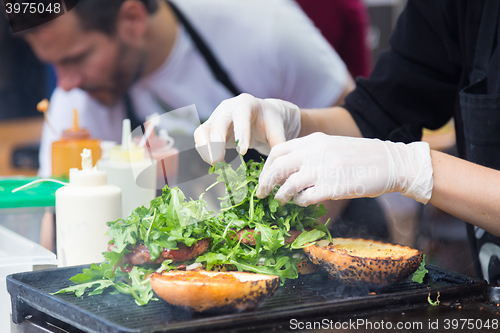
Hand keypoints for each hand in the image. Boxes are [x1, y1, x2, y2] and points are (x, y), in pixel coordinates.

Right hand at [194, 93, 300, 163]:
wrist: (260, 116)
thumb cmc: (269, 122)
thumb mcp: (277, 130)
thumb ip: (278, 144)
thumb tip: (278, 165)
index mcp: (246, 103)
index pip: (240, 115)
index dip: (241, 133)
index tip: (243, 152)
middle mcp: (227, 108)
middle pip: (218, 123)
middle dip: (216, 143)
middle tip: (219, 161)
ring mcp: (216, 117)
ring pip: (203, 131)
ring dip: (206, 149)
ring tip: (215, 165)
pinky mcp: (210, 128)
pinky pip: (201, 139)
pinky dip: (204, 151)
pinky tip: (214, 163)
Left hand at [256, 133, 432, 205]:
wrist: (391, 162)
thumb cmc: (360, 157)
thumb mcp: (332, 146)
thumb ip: (310, 153)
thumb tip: (287, 170)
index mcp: (314, 140)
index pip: (278, 151)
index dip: (267, 166)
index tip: (264, 177)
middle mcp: (316, 152)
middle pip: (279, 168)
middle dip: (266, 183)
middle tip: (262, 194)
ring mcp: (324, 169)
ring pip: (289, 185)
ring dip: (281, 195)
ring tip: (281, 200)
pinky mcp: (333, 187)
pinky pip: (306, 198)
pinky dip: (299, 202)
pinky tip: (301, 203)